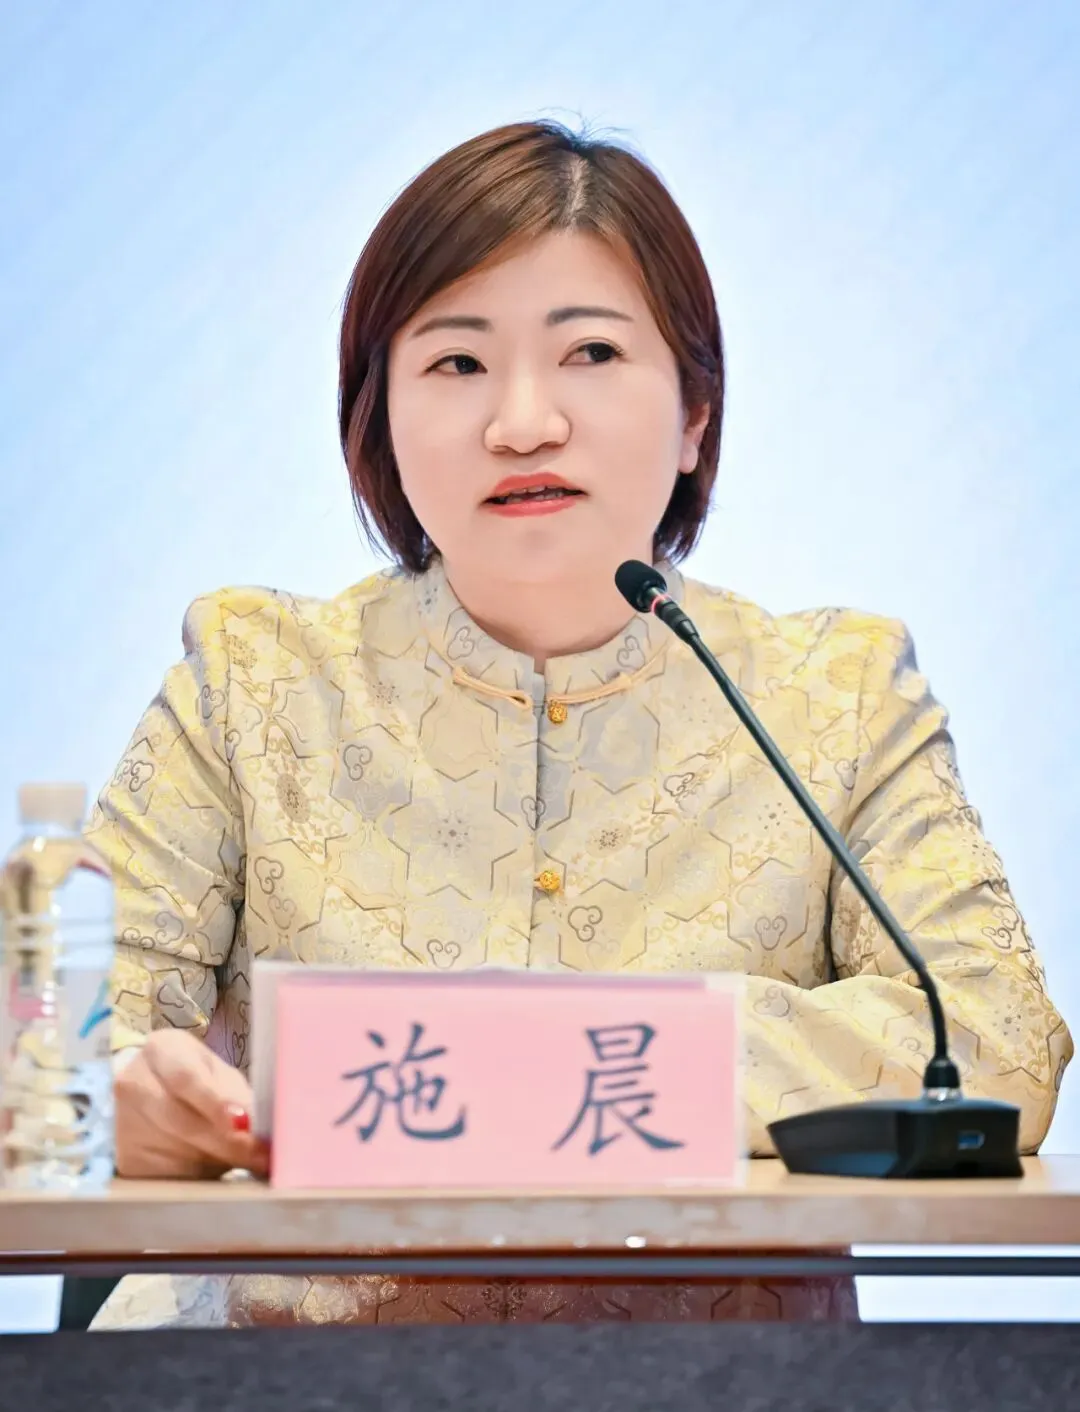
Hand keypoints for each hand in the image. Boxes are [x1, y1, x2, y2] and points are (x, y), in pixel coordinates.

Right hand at [115, 1030, 269, 1178]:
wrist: (147, 1094)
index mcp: (161, 1050)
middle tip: (260, 1155)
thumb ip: (235, 1095)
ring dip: (217, 1161)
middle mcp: (133, 1083)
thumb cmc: (194, 1078)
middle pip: (181, 1120)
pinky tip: (216, 1170)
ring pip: (177, 1152)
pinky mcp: (126, 1159)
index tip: (242, 1123)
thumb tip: (257, 1126)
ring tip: (247, 1162)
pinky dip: (197, 1176)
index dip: (215, 1103)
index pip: (186, 1078)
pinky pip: (167, 1175)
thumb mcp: (217, 1073)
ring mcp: (123, 1123)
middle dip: (225, 1142)